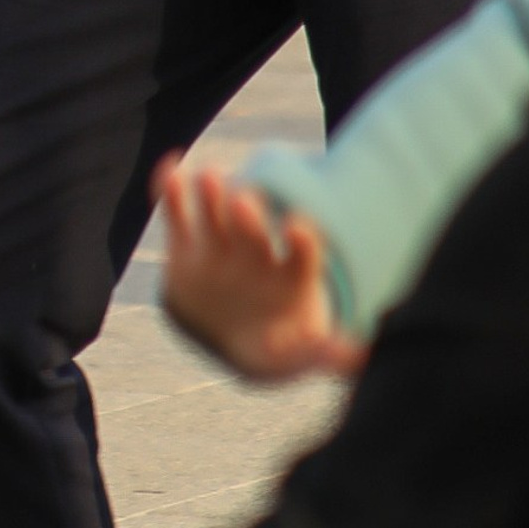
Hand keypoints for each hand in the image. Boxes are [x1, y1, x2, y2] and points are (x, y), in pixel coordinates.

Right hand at [156, 155, 367, 382]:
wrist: (224, 336)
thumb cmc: (270, 348)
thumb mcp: (295, 358)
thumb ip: (322, 354)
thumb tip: (358, 353)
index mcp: (290, 278)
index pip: (301, 256)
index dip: (301, 242)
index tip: (297, 227)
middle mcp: (257, 254)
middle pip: (254, 230)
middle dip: (250, 215)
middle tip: (244, 200)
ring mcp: (220, 247)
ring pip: (217, 215)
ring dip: (212, 195)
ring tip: (208, 177)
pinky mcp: (185, 246)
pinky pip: (178, 216)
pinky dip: (172, 192)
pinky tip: (170, 169)